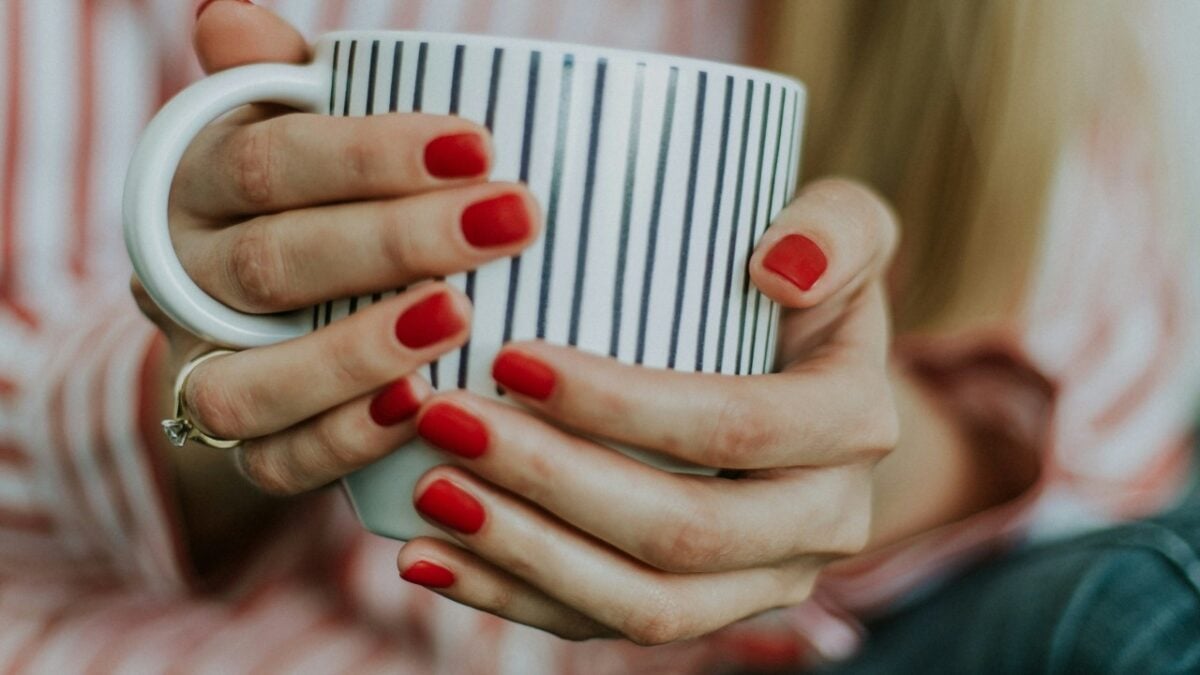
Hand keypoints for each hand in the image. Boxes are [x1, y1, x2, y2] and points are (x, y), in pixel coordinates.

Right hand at [133, 1, 539, 562]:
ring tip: (459, 317)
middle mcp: (185, 280)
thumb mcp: (292, 129)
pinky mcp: (243, 446)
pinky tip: (420, 408)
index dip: (369, 154)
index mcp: (197, 186)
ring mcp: (206, 368)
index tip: (480, 143)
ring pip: (250, 379)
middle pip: (274, 264)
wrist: (261, 316)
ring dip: (356, 350)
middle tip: (510, 220)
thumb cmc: (309, 199)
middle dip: (395, 242)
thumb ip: (278, 81)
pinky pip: (273, 459)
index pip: (269, 162)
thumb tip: (232, 13)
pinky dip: (344, 439)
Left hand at [396, 179, 899, 643]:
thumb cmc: (798, 286)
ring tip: (430, 494)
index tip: (510, 358)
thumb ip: (836, 226)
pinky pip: (606, 627)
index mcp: (853, 424)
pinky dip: (512, 599)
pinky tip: (430, 557)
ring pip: (646, 606)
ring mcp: (762, 582)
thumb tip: (779, 266)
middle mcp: (824, 521)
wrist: (805, 385)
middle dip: (553, 483)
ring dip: (526, 555)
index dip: (622, 405)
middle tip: (447, 421)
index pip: (736, 427)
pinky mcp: (702, 611)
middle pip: (684, 533)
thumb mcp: (844, 229)